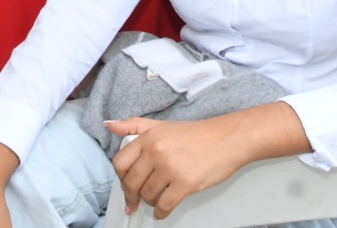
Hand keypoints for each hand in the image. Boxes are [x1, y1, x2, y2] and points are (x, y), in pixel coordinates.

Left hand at [108, 117, 247, 217]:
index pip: (120, 162)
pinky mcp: (185, 184)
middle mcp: (156, 151)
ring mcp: (170, 168)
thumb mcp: (162, 125)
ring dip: (149, 202)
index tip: (125, 185)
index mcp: (148, 137)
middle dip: (131, 195)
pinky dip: (161, 212)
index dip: (120, 178)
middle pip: (131, 182)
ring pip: (147, 196)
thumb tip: (109, 125)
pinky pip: (164, 205)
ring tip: (156, 198)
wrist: (228, 139)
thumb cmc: (197, 134)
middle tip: (134, 202)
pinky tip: (163, 210)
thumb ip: (133, 125)